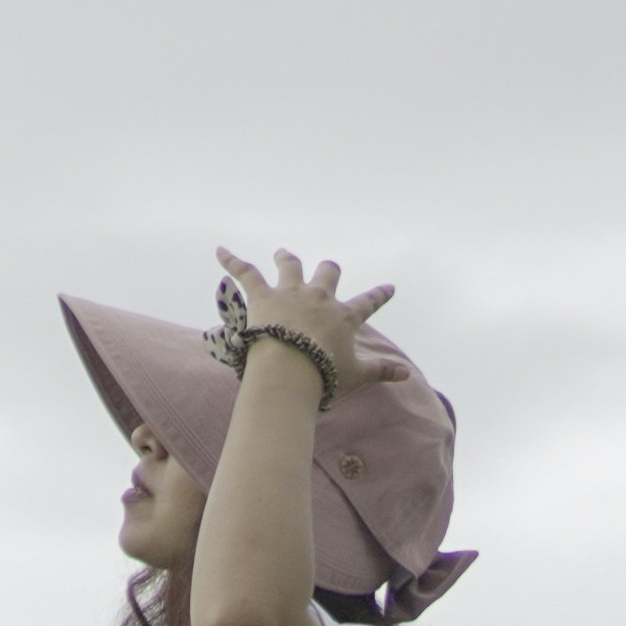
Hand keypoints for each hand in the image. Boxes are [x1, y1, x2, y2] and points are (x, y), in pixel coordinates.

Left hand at [214, 248, 398, 396]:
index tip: (388, 287)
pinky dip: (231, 260)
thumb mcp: (357, 374)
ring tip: (282, 252)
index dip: (379, 295)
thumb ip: (381, 371)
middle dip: (328, 270)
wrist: (291, 369)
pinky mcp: (262, 295)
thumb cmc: (324, 375)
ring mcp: (291, 293)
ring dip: (287, 258)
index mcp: (343, 317)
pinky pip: (245, 272)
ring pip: (291, 266)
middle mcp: (319, 297)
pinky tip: (220, 250)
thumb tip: (406, 375)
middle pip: (328, 273)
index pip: (367, 303)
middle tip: (327, 269)